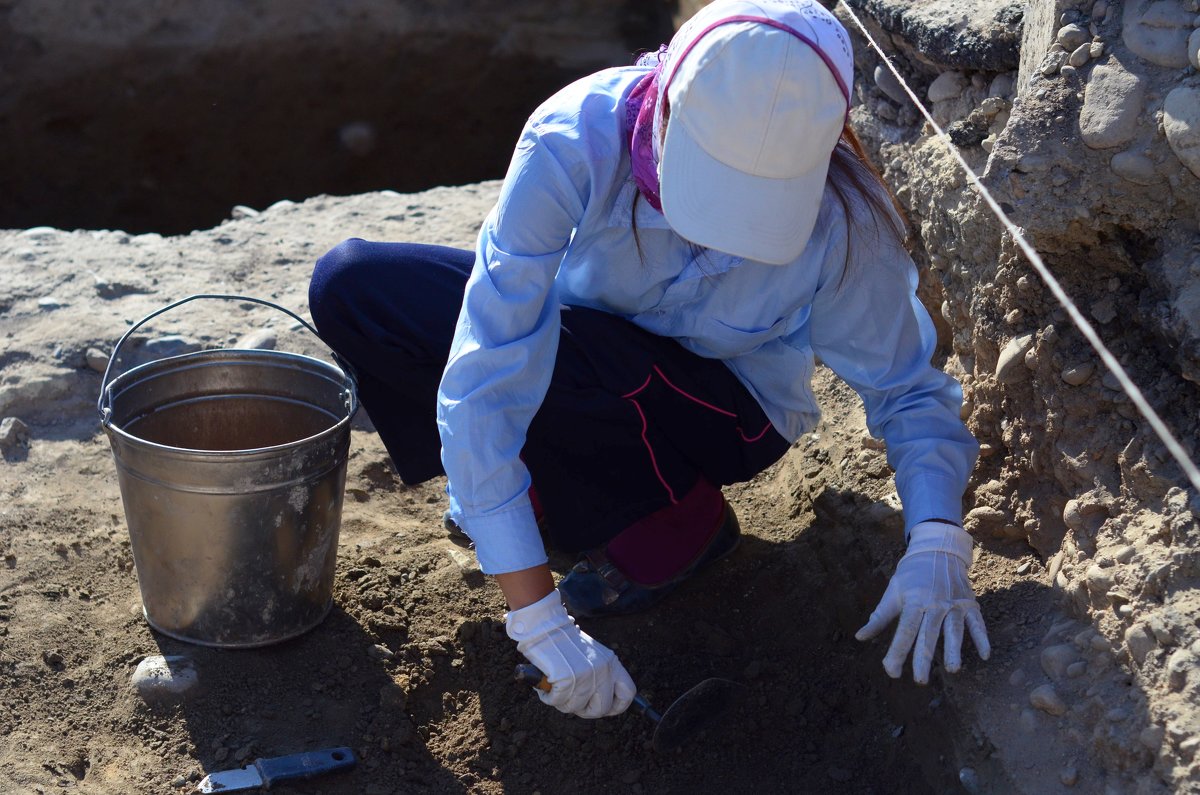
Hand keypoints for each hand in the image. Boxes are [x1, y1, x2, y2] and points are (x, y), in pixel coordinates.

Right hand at [505, 590, 635, 717]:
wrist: (545, 626)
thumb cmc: (564, 643)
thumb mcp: (593, 656)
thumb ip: (601, 676)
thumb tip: (603, 704)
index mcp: (612, 663)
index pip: (627, 693)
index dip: (617, 707)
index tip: (604, 709)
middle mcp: (603, 670)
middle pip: (601, 709)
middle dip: (584, 710)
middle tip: (571, 701)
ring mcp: (586, 675)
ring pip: (575, 708)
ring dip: (562, 702)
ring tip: (555, 687)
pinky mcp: (566, 679)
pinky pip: (558, 701)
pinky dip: (549, 697)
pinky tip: (547, 685)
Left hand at [855, 521, 990, 683]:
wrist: (938, 550)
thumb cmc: (911, 575)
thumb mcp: (893, 592)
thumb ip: (879, 617)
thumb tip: (859, 637)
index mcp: (914, 601)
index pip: (905, 631)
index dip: (898, 652)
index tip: (891, 671)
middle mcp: (935, 604)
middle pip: (929, 634)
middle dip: (924, 658)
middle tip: (920, 681)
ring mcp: (955, 604)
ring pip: (955, 630)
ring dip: (955, 650)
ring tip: (953, 669)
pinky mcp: (970, 604)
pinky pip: (977, 623)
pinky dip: (982, 638)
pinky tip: (985, 655)